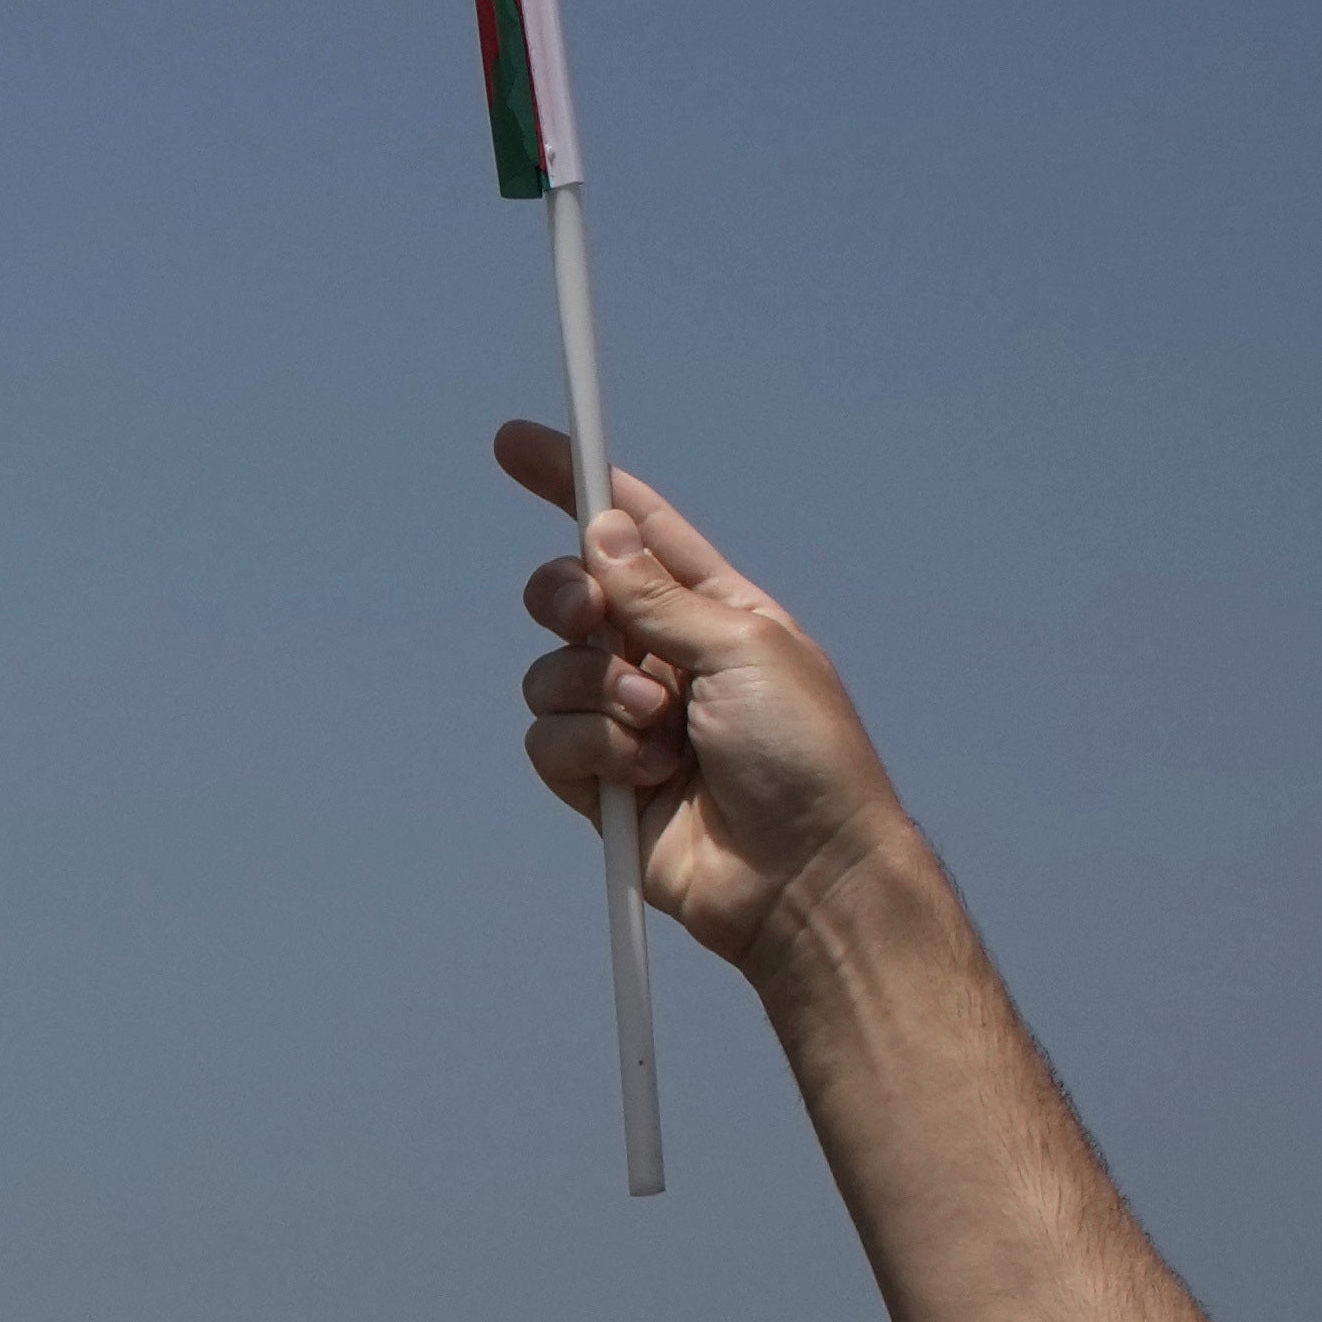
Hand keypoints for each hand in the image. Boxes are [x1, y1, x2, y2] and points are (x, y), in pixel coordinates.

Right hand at [502, 420, 924, 979]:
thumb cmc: (805, 756)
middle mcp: (663, 656)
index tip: (515, 445)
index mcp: (712, 608)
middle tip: (596, 622)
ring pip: (549, 673)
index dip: (574, 482)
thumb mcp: (741, 648)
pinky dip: (589, 753)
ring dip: (597, 696)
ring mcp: (627, 720)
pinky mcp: (600, 783)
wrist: (803, 875)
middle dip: (568, 601)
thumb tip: (597, 531)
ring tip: (658, 732)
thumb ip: (657, 594)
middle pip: (571, 594)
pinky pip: (547, 741)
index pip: (631, 528)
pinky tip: (645, 778)